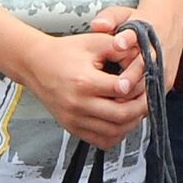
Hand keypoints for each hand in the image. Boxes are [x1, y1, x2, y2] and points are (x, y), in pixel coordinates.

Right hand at [22, 30, 145, 150]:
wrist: (35, 65)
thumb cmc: (64, 52)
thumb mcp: (93, 41)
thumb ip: (120, 48)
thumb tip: (143, 57)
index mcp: (84, 81)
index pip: (123, 89)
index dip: (140, 83)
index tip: (145, 78)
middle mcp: (78, 104)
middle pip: (122, 115)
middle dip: (142, 107)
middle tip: (148, 97)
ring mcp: (74, 119)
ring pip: (114, 132)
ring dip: (131, 122)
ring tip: (136, 108)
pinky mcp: (72, 127)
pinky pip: (102, 141)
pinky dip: (116, 134)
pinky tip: (120, 120)